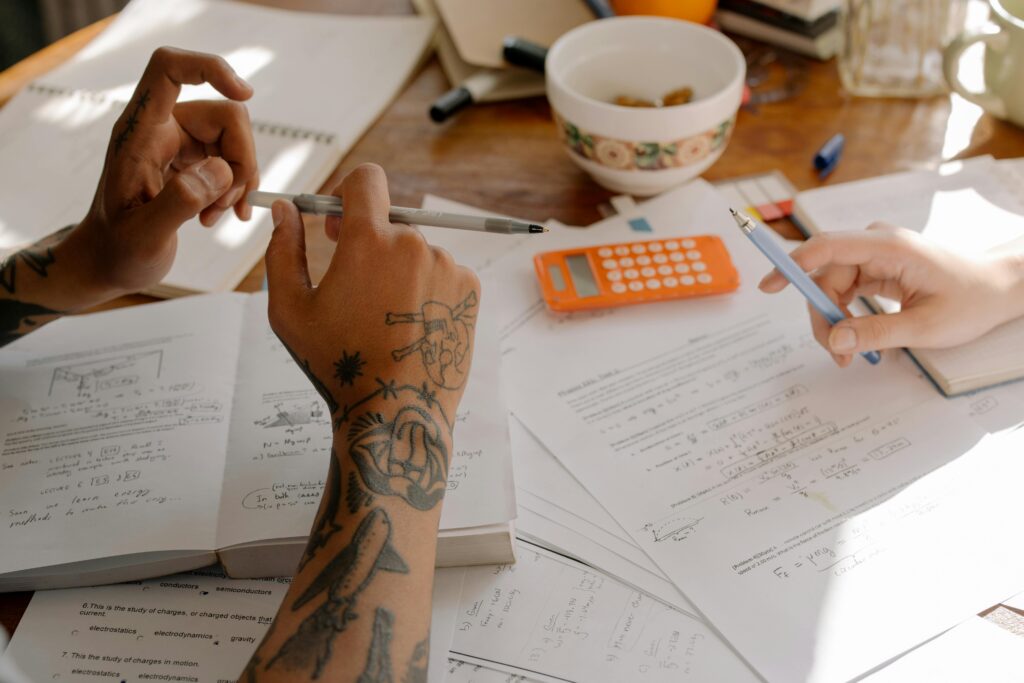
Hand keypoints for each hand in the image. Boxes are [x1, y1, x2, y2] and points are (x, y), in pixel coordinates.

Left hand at [67, 47, 258, 298]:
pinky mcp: (192, 163)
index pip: (169, 69)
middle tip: (232, 204)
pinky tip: (220, 216)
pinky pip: (231, 162)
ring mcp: (178, 145)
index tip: (244, 93)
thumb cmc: (117, 250)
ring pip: (234, 141)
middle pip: (224, 116)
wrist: (108, 263)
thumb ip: (180, 200)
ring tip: (218, 216)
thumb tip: (221, 169)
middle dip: (242, 160)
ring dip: (240, 180)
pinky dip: (236, 190)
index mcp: (140, 133)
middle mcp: (161, 130)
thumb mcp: (144, 236)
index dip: (209, 68)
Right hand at [265, 163, 479, 435]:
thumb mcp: (291, 309)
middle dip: (371, 243)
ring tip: (384, 319)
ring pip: (418, 252)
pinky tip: (410, 326)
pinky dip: (426, 290)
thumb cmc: (336, 363)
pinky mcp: (470, 290)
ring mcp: (448, 266)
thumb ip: (283, 250)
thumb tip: (286, 210)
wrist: (393, 410)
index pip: (367, 179)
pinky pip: (443, 274)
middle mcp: (415, 244)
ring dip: (400, 271)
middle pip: (390, 223)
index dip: (348, 193)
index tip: (340, 225)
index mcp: (370, 240)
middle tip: (356, 286)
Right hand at [758, 224, 1023, 366]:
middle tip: (836, 355)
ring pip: (831, 287)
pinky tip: (855, 338)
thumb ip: (876, 333)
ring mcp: (876, 255)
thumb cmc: (973, 301)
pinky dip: (844, 316)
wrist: (1000, 289)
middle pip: (825, 277)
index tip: (768, 287)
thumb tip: (835, 341)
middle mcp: (877, 244)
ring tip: (849, 354)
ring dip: (833, 321)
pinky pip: (845, 290)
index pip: (827, 247)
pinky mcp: (877, 268)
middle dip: (823, 317)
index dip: (792, 265)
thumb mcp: (926, 326)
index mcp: (889, 247)